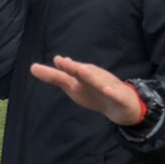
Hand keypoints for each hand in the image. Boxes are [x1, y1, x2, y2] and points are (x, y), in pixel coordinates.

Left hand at [29, 55, 143, 126]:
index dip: (55, 71)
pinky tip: (107, 90)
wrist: (124, 104)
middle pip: (82, 73)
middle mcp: (94, 80)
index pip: (66, 74)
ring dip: (90, 76)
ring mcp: (107, 87)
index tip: (39, 66)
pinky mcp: (120, 97)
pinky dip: (112, 92)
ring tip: (81, 70)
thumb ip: (64, 75)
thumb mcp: (78, 85)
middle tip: (60, 61)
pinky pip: (115, 95)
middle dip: (72, 67)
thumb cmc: (97, 91)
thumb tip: (57, 59)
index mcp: (81, 79)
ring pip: (99, 81)